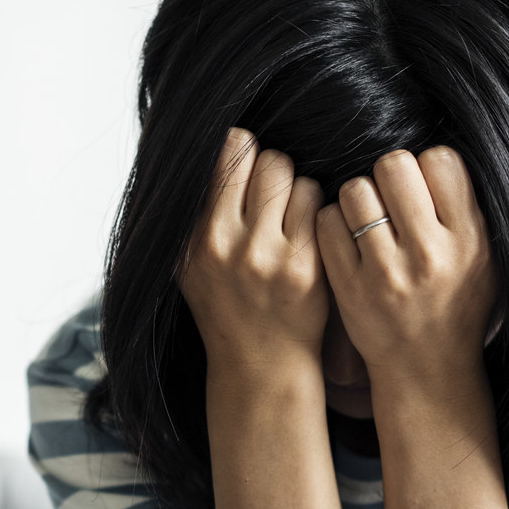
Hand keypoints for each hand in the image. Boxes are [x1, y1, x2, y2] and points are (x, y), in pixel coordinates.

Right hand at [179, 128, 327, 374]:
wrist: (259, 364)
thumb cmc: (226, 305)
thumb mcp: (190, 264)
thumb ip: (196, 211)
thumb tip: (212, 144)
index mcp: (198, 237)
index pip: (230, 151)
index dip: (245, 152)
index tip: (248, 170)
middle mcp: (229, 244)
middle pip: (269, 159)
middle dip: (274, 170)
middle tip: (273, 196)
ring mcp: (269, 256)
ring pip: (297, 179)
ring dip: (297, 192)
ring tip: (289, 220)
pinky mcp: (306, 268)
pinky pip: (319, 207)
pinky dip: (316, 214)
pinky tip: (307, 237)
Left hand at [315, 147, 498, 397]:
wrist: (427, 368)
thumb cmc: (456, 305)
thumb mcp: (485, 259)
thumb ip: (466, 209)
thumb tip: (435, 156)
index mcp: (469, 239)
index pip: (440, 159)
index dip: (426, 167)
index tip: (423, 189)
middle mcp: (428, 253)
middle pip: (393, 164)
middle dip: (388, 176)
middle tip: (390, 200)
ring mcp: (385, 272)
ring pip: (355, 190)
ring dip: (358, 198)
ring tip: (368, 221)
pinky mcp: (349, 287)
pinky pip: (327, 223)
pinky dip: (333, 223)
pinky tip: (347, 239)